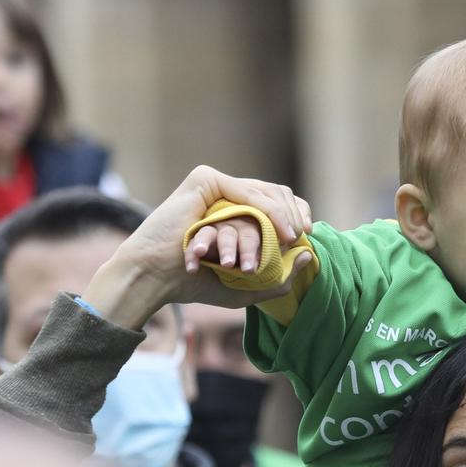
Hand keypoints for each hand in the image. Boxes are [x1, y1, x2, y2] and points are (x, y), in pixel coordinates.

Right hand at [83, 166, 313, 329]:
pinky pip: (246, 191)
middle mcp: (227, 196)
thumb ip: (278, 277)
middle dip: (294, 213)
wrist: (158, 276)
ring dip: (280, 217)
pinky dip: (264, 210)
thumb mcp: (247, 285)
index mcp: (235, 213)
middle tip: (300, 236)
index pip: (276, 203)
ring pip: (264, 193)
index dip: (296, 215)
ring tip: (287, 239)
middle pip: (274, 193)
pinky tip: (275, 231)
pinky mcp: (204, 180)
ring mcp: (216, 186)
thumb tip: (306, 254)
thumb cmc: (195, 282)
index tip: (305, 236)